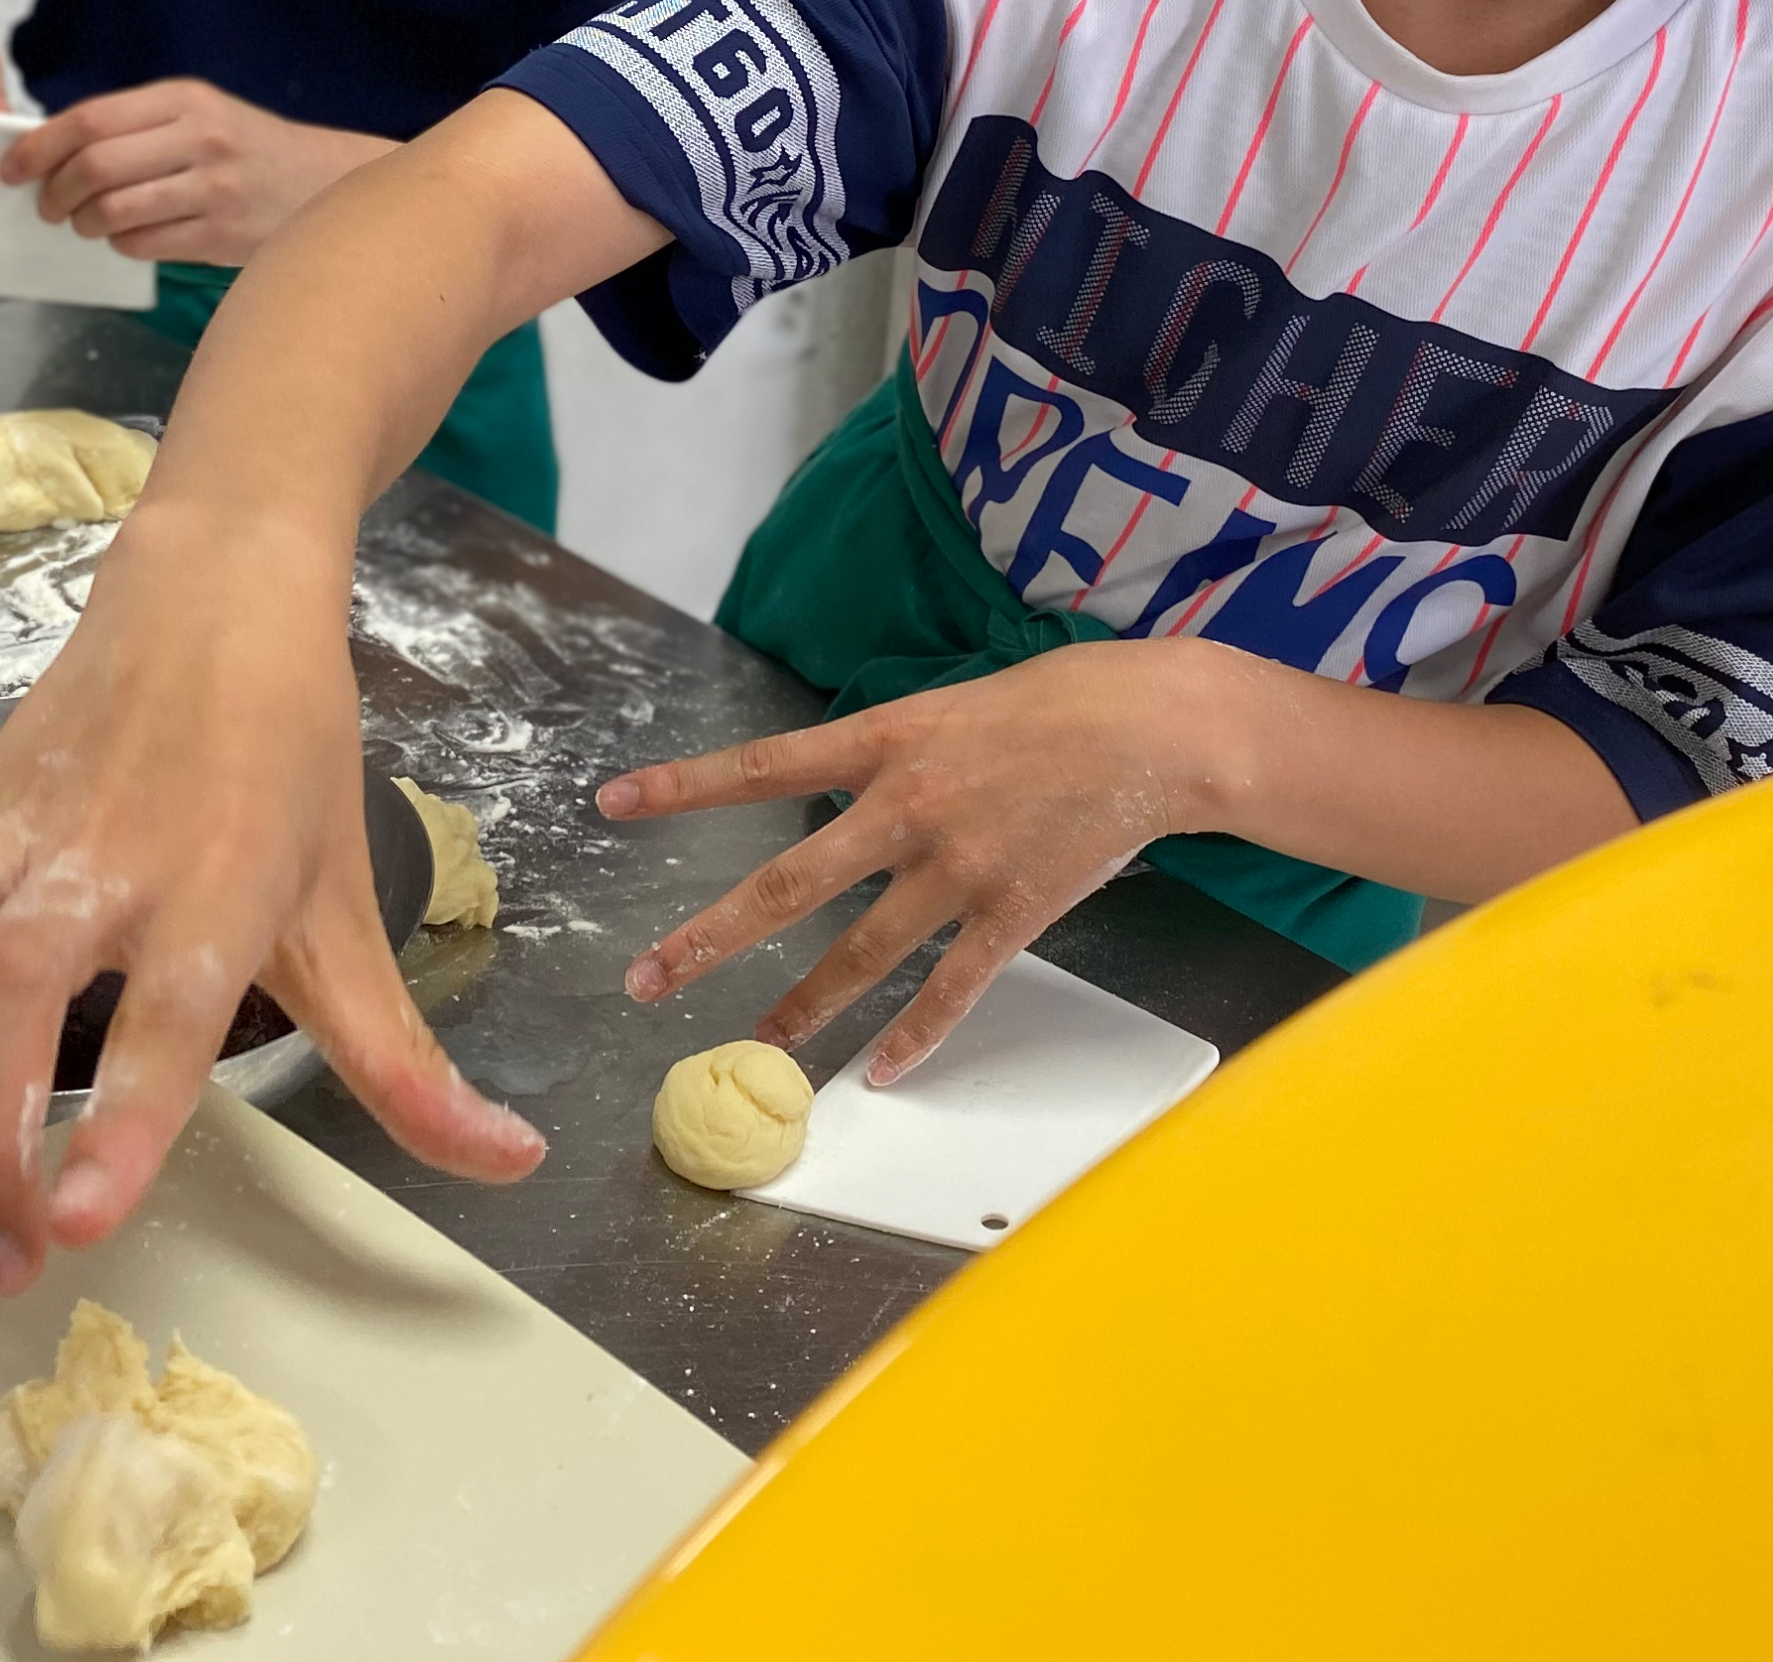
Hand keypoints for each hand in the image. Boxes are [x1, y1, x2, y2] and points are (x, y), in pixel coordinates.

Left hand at [0, 81, 392, 263]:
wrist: (325, 182)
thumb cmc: (246, 149)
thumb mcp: (198, 114)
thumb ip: (134, 125)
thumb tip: (50, 150)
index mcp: (185, 99)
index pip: (91, 119)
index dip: (40, 147)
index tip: (12, 168)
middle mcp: (200, 139)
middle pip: (95, 167)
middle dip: (55, 192)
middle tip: (48, 206)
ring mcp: (214, 190)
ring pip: (115, 211)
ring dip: (85, 223)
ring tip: (86, 224)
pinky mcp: (221, 235)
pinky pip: (144, 245)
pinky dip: (120, 244)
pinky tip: (128, 237)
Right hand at [0, 499, 540, 1291]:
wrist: (221, 590)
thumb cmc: (292, 758)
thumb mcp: (352, 911)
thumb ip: (404, 1061)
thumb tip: (510, 1161)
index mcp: (225, 883)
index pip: (169, 1009)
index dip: (122, 1112)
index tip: (79, 1218)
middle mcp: (109, 854)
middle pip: (15, 986)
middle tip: (3, 1252)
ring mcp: (14, 822)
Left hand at [598, 640, 1240, 1081]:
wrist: (1159, 727)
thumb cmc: (1064, 700)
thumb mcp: (955, 704)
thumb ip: (894, 751)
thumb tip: (849, 789)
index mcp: (887, 739)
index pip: (764, 764)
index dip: (683, 785)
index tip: (613, 803)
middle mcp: (907, 805)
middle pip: (788, 883)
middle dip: (711, 937)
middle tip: (647, 978)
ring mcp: (958, 866)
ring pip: (861, 954)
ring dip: (805, 1007)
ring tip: (758, 1046)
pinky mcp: (1012, 912)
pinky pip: (951, 989)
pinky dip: (915, 1037)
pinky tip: (882, 1072)